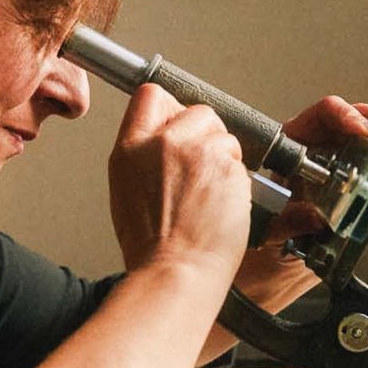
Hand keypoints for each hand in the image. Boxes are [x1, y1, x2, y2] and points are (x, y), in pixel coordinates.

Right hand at [108, 84, 249, 280]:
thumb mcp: (126, 191)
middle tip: (201, 171)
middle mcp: (162, 142)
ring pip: (224, 136)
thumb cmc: (151, 247)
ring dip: (224, 159)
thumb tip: (161, 141)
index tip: (178, 125)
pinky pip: (241, 162)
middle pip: (197, 111)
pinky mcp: (227, 166)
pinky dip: (237, 181)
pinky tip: (222, 205)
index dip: (171, 109)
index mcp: (131, 149)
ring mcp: (197, 152)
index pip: (151, 96)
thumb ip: (143, 156)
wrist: (175, 272)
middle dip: (206, 135)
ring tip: (210, 195)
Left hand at [264, 96, 367, 242]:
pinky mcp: (363, 173)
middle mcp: (322, 143)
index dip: (344, 115)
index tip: (361, 129)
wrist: (284, 246)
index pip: (323, 114)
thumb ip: (288, 220)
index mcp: (295, 143)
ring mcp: (344, 156)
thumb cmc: (273, 225)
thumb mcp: (273, 225)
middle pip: (353, 115)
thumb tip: (315, 216)